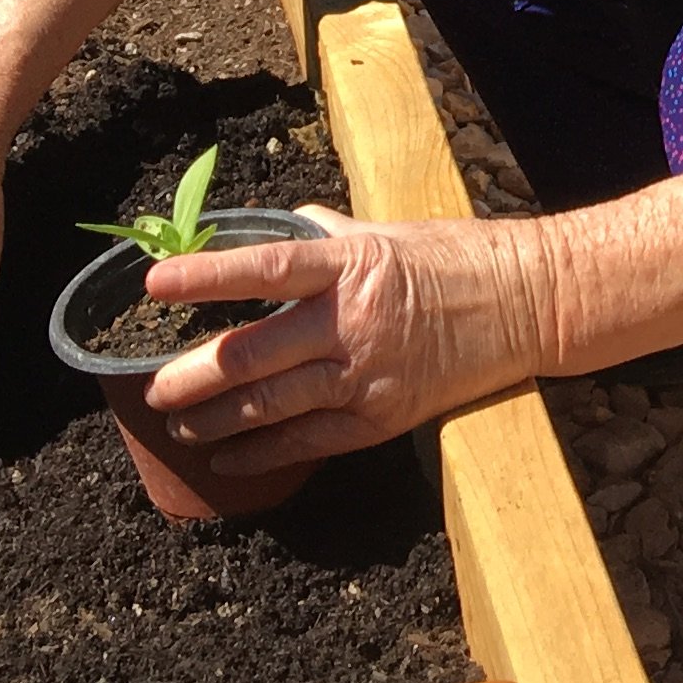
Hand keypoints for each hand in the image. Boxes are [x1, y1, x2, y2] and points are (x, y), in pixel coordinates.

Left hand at [136, 209, 555, 474]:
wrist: (530, 303)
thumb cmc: (460, 258)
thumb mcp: (391, 231)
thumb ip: (330, 233)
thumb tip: (285, 223)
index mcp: (353, 263)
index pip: (266, 267)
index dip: (207, 276)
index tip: (154, 282)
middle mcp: (353, 320)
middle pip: (252, 353)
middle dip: (191, 376)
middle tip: (152, 389)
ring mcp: (367, 374)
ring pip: (270, 405)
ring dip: (216, 420)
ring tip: (180, 426)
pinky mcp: (383, 416)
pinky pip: (308, 441)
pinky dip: (263, 453)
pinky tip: (231, 459)